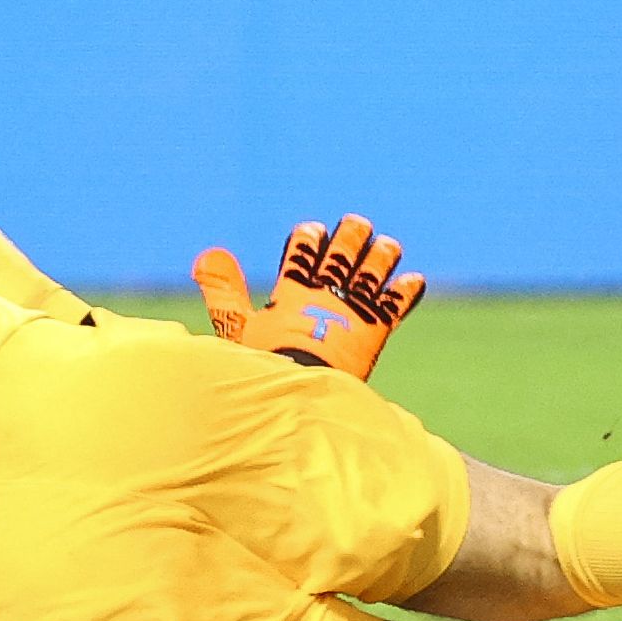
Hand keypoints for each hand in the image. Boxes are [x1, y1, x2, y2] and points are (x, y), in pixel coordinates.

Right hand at [192, 215, 426, 379]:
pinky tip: (415, 281)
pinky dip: (405, 292)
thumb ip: (223, 291)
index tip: (312, 229)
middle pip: (340, 258)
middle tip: (358, 224)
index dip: (307, 240)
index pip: (300, 255)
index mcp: (291, 292)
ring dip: (380, 258)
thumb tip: (206, 254)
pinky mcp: (375, 330)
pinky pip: (395, 306)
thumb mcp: (235, 328)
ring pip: (370, 274)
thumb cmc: (264, 367)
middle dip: (350, 238)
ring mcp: (352, 311)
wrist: (301, 397)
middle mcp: (324, 295)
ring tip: (389, 245)